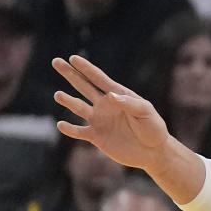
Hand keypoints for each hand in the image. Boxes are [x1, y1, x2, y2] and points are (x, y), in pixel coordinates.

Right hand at [53, 54, 171, 168]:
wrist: (153, 152)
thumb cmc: (153, 128)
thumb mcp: (146, 112)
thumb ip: (130, 103)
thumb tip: (110, 96)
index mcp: (117, 95)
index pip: (98, 79)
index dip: (86, 68)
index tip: (73, 58)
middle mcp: (105, 105)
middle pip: (84, 86)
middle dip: (70, 74)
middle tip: (56, 61)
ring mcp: (99, 120)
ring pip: (79, 108)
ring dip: (69, 101)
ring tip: (58, 95)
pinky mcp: (97, 137)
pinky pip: (80, 132)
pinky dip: (70, 129)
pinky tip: (61, 125)